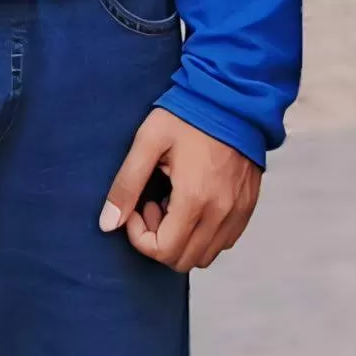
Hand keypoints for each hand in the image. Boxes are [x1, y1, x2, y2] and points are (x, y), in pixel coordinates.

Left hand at [98, 107, 261, 271]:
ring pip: (205, 256)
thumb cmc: (188, 115)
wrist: (232, 95)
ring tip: (174, 203)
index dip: (140, 237)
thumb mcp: (148, 142)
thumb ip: (126, 185)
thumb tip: (108, 224)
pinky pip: (225, 241)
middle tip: (154, 204)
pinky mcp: (248, 206)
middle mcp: (220, 213)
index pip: (162, 251)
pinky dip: (204, 235)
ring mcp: (238, 212)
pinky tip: (195, 203)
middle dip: (159, 241)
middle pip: (183, 261)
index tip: (138, 207)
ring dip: (182, 241)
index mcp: (194, 199)